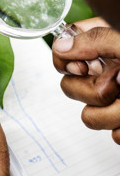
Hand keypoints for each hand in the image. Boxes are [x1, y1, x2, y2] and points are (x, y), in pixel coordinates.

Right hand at [52, 17, 119, 143]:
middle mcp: (106, 71)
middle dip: (93, 92)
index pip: (62, 49)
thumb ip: (96, 39)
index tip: (86, 66)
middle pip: (69, 87)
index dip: (67, 61)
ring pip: (88, 116)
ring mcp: (114, 98)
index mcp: (105, 46)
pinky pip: (112, 135)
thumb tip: (61, 47)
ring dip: (113, 114)